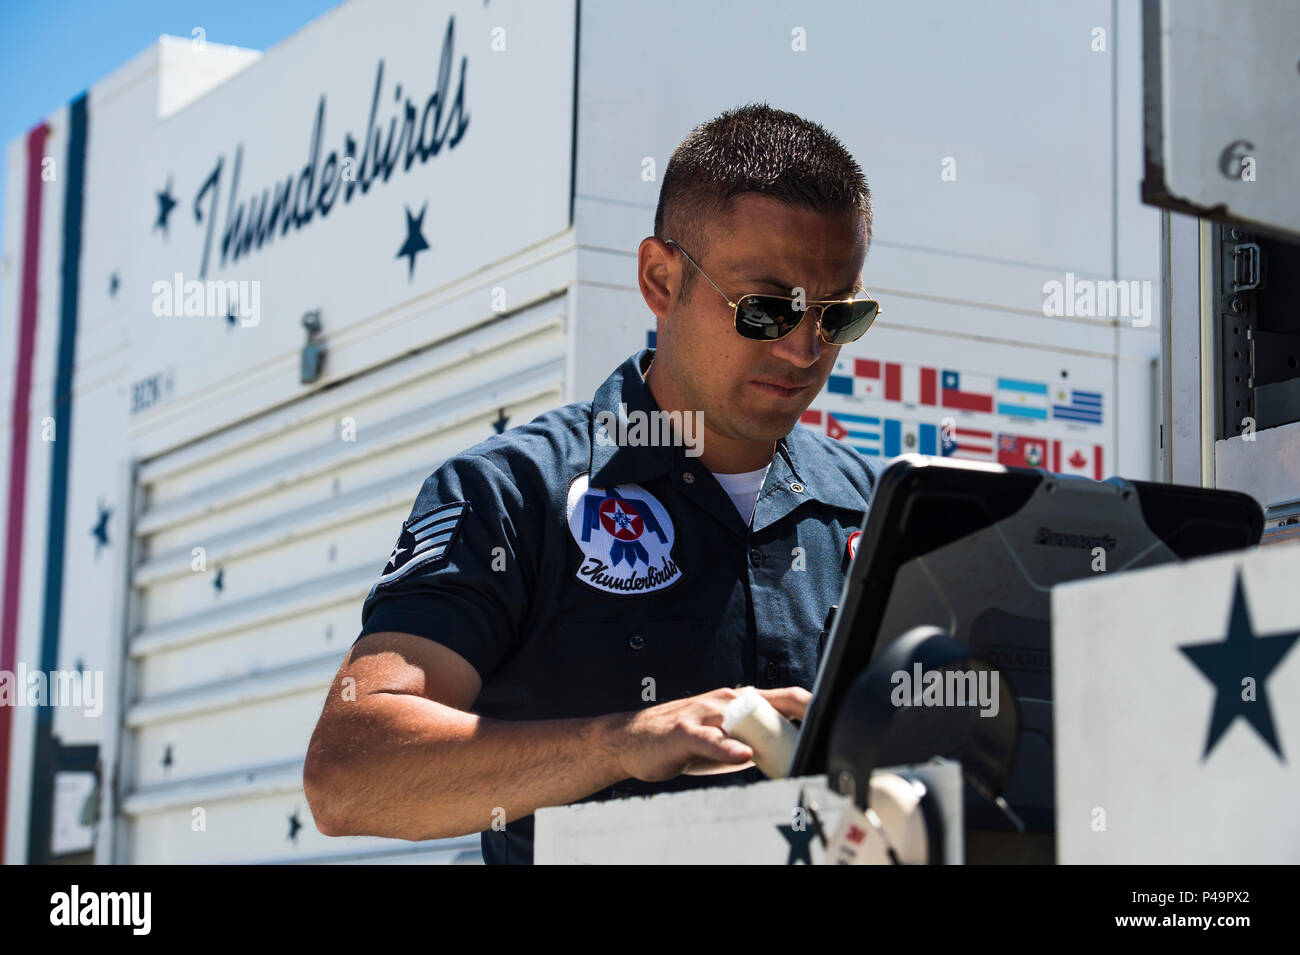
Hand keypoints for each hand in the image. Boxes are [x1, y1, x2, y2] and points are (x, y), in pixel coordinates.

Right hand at [610, 685, 811, 781]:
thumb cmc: (680, 738)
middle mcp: (724, 701)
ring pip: (741, 718)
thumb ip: (752, 743)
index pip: (781, 697)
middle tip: (815, 737)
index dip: (807, 704)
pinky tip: (742, 755)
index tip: (830, 714)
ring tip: (788, 748)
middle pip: (768, 706)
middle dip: (794, 721)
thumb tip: (786, 757)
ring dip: (765, 733)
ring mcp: (704, 712)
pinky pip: (710, 738)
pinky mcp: (685, 730)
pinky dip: (727, 747)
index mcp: (737, 702)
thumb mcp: (723, 740)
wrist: (632, 739)